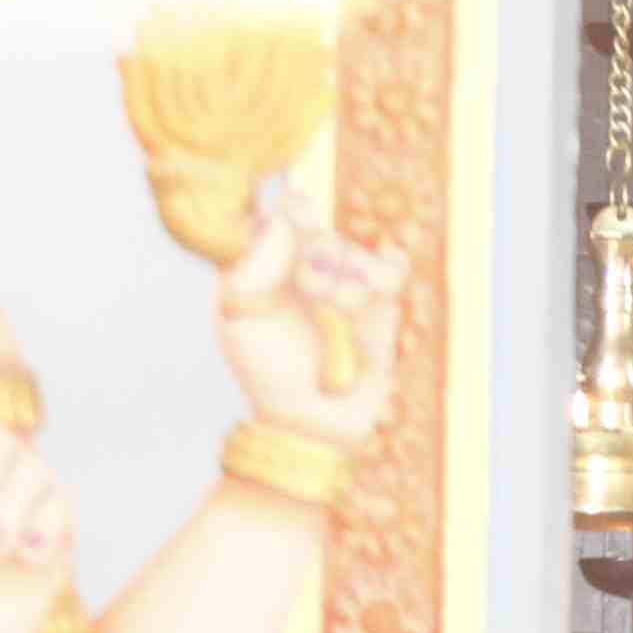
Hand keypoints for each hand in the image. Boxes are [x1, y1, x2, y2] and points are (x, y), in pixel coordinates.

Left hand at [214, 178, 404, 446]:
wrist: (314, 421)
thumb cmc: (266, 370)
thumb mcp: (240, 315)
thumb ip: (255, 262)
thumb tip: (285, 219)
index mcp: (263, 263)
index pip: (279, 213)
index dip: (293, 212)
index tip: (298, 226)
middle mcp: (303, 268)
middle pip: (321, 229)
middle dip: (321, 253)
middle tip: (312, 284)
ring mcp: (343, 284)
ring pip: (357, 251)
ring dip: (350, 279)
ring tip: (340, 310)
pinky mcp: (380, 305)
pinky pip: (392, 268)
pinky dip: (386, 275)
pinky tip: (370, 297)